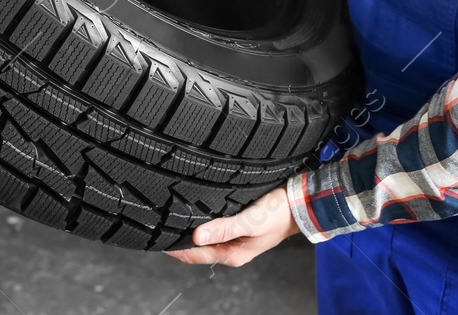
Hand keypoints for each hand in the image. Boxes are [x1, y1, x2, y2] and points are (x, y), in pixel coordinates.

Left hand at [163, 185, 300, 266]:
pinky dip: (202, 224)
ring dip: (190, 230)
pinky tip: (195, 214)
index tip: (158, 238)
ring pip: (205, 238)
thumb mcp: (250, 221)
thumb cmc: (279, 213)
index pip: (195, 255)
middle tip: (160, 224)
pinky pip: (214, 228)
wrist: (300, 204)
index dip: (175, 247)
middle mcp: (232, 249)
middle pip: (198, 248)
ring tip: (172, 218)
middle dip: (180, 239)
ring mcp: (235, 239)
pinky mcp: (238, 227)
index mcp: (234, 254)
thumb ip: (224, 228)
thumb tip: (197, 236)